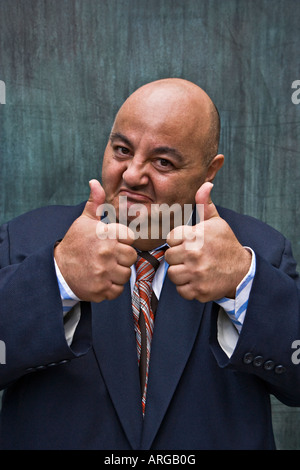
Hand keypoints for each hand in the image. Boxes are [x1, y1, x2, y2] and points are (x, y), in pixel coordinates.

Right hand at [54, 179, 136, 301]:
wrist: (57, 270)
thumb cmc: (74, 244)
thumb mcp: (84, 221)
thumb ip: (95, 202)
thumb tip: (95, 182)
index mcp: (106, 234)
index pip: (131, 238)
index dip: (123, 241)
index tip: (112, 243)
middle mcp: (106, 253)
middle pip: (131, 257)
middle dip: (122, 258)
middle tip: (109, 257)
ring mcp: (104, 272)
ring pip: (126, 274)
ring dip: (118, 273)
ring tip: (104, 269)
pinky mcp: (101, 289)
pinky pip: (118, 290)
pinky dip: (112, 287)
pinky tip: (101, 279)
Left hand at [165, 182, 251, 301]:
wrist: (242, 271)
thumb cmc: (225, 244)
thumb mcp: (216, 222)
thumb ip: (204, 204)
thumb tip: (206, 183)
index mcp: (195, 236)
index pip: (170, 239)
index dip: (178, 241)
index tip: (189, 243)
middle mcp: (194, 254)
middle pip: (169, 257)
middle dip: (178, 257)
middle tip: (192, 257)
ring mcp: (196, 274)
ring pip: (172, 274)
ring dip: (181, 273)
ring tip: (194, 268)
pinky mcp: (198, 291)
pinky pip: (181, 290)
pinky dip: (187, 287)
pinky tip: (197, 280)